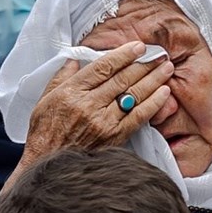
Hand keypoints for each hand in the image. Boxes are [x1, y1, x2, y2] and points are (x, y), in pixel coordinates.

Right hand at [2, 42, 172, 191]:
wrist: (49, 166)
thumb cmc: (45, 133)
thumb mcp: (45, 100)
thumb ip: (61, 78)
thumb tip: (75, 60)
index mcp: (72, 92)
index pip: (103, 66)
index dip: (123, 54)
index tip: (138, 46)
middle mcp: (89, 105)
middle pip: (123, 78)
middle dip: (144, 64)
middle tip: (160, 54)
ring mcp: (104, 122)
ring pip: (134, 94)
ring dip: (153, 79)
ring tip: (166, 68)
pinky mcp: (115, 137)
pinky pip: (139, 117)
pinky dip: (154, 103)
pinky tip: (164, 93)